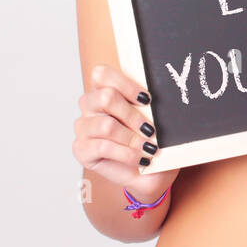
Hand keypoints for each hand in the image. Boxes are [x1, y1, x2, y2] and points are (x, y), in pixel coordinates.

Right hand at [72, 64, 179, 201]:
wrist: (151, 172)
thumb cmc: (150, 140)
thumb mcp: (154, 119)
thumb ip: (150, 105)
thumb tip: (164, 91)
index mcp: (104, 90)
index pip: (102, 74)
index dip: (125, 84)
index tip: (147, 99)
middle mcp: (90, 106)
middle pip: (105, 97)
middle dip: (133, 115)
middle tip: (150, 130)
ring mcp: (83, 127)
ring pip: (105, 125)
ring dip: (131, 138)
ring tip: (149, 147)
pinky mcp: (82, 149)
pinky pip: (103, 147)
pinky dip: (126, 154)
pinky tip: (140, 158)